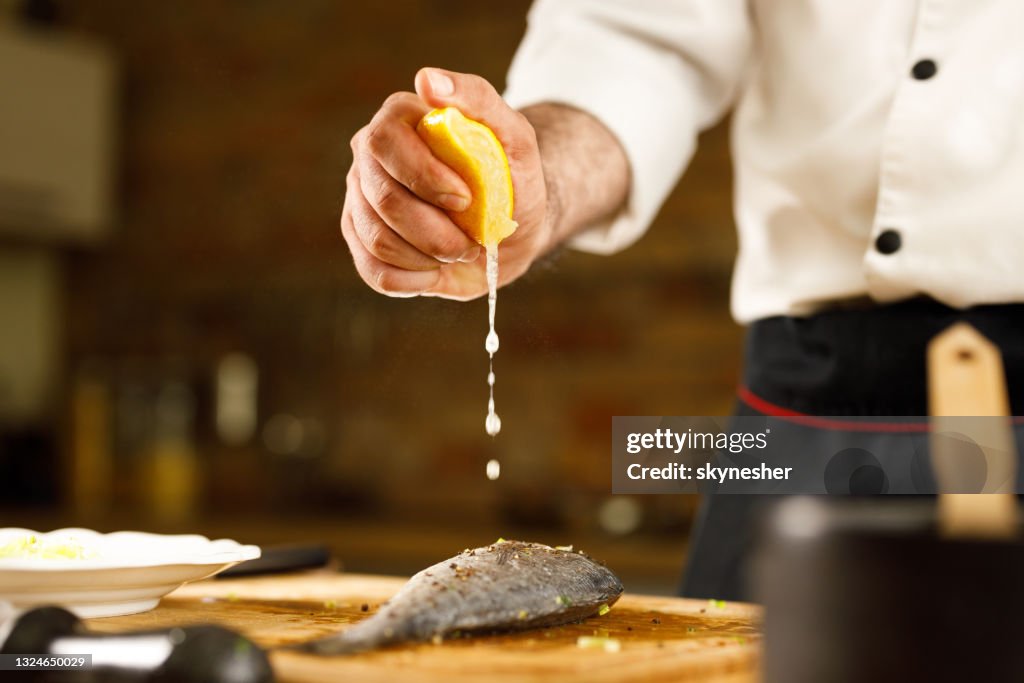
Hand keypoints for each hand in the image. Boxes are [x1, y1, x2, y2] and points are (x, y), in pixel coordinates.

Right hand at [341, 68, 550, 298]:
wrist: (508, 228)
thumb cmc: (511, 176)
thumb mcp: (514, 136)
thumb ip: (476, 98)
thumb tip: (426, 79)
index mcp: (398, 120)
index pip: (385, 142)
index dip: (424, 177)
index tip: (465, 199)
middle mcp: (370, 158)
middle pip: (383, 200)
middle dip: (435, 231)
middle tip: (472, 239)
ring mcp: (360, 202)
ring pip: (378, 241)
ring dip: (430, 256)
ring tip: (459, 250)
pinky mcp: (362, 244)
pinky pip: (376, 272)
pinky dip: (416, 279)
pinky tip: (438, 268)